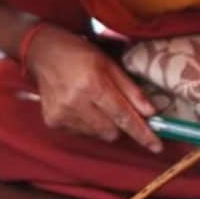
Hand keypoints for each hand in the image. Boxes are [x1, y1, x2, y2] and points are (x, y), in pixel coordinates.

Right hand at [25, 25, 161, 152]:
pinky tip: (79, 106)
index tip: (156, 146)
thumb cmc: (79, 54)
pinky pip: (80, 133)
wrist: (43, 52)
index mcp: (92, 84)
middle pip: (111, 131)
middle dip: (119, 125)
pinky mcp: (52, 121)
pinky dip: (86, 124)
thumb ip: (130, 89)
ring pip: (96, 134)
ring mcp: (61, 114)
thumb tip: (151, 113)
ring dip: (102, 124)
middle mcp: (75, 102)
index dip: (141, 132)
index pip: (122, 115)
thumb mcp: (109, 63)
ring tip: (92, 103)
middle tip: (116, 110)